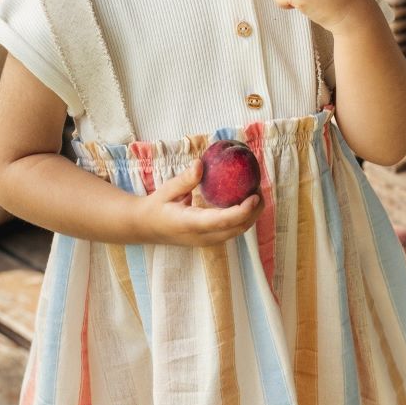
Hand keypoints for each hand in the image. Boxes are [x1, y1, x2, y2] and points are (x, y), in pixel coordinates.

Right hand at [138, 159, 263, 246]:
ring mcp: (208, 240)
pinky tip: (245, 199)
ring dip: (251, 214)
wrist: (146, 227)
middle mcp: (202, 236)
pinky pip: (232, 229)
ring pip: (238, 231)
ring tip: (256, 191)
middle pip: (237, 228)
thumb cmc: (156, 207)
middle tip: (259, 187)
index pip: (222, 221)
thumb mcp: (166, 191)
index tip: (255, 196)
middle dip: (254, 211)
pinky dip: (243, 216)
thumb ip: (184, 180)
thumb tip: (200, 164)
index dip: (242, 211)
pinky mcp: (210, 239)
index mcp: (190, 224)